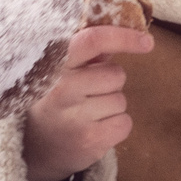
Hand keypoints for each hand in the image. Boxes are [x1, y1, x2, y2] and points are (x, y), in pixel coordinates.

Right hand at [21, 24, 148, 180]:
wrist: (34, 148)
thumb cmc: (55, 100)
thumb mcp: (62, 72)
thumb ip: (89, 53)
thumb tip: (127, 32)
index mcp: (54, 65)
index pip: (92, 41)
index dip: (123, 37)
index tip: (146, 42)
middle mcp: (62, 88)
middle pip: (116, 74)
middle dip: (111, 82)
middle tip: (89, 93)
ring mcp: (75, 116)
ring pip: (121, 100)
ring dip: (112, 106)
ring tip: (87, 113)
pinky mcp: (90, 140)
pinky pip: (125, 123)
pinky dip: (116, 126)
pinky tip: (95, 128)